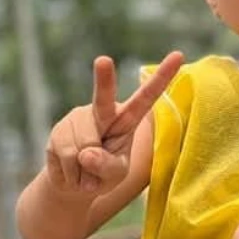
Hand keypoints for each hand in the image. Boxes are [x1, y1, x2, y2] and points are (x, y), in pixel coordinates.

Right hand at [46, 51, 183, 198]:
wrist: (72, 183)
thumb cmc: (102, 175)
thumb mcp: (115, 175)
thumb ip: (107, 167)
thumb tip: (86, 154)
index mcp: (126, 119)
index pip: (146, 97)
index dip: (162, 77)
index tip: (179, 55)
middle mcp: (102, 112)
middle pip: (104, 97)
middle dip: (103, 78)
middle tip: (103, 60)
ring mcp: (77, 119)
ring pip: (83, 145)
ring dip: (83, 169)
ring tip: (84, 172)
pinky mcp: (58, 130)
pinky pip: (66, 155)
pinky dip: (70, 173)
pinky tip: (71, 172)